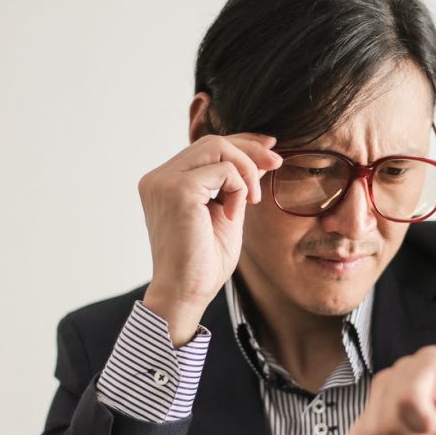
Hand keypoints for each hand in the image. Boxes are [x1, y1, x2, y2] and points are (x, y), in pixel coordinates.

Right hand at [138, 133, 281, 343]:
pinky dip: (239, 188)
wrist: (187, 293)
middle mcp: (158, 178)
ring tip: (253, 200)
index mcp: (165, 182)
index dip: (240, 143)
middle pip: (212, 141)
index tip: (270, 149)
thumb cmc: (204, 263)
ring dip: (246, 170)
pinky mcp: (177, 190)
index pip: (205, 147)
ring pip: (217, 147)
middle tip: (277, 164)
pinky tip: (234, 215)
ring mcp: (164, 182)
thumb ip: (235, 185)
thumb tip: (260, 157)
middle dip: (250, 149)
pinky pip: (223, 170)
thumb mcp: (226, 213)